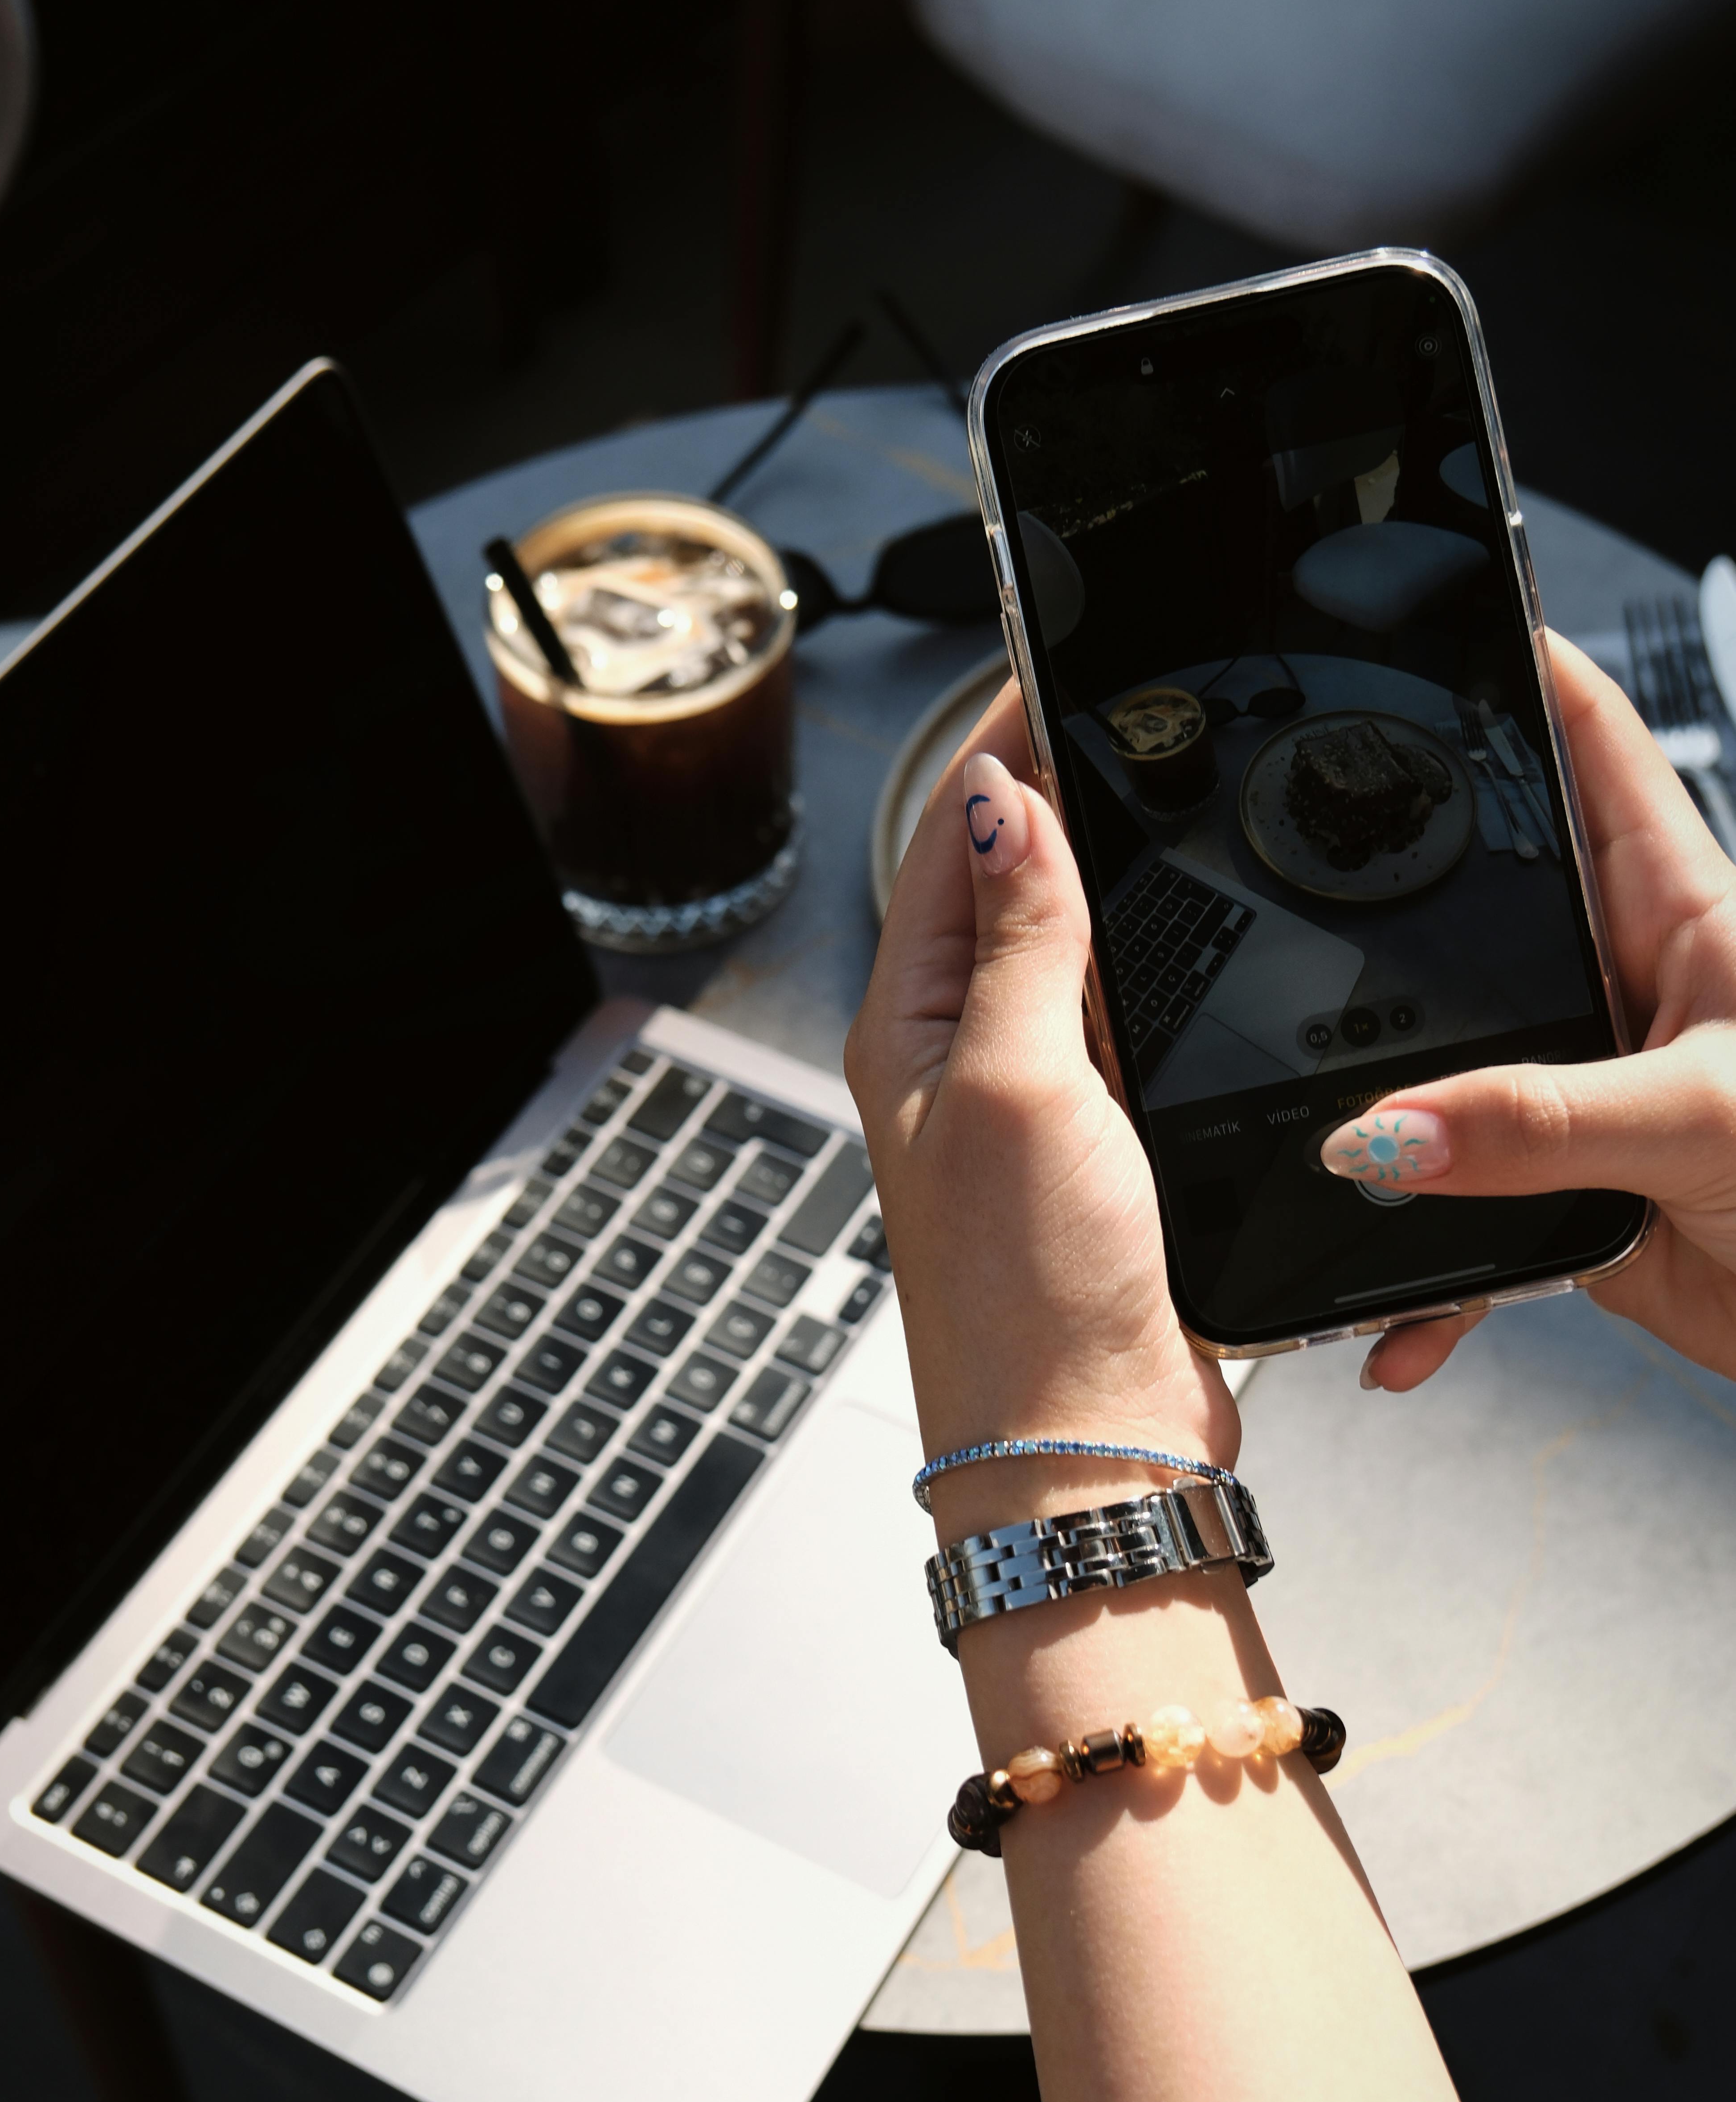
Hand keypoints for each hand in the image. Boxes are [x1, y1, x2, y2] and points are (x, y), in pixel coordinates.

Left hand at [844, 681, 1239, 1532]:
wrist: (1089, 1444)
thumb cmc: (1030, 1291)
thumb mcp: (1019, 1083)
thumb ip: (1020, 942)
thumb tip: (1008, 803)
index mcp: (910, 1029)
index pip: (949, 840)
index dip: (1001, 740)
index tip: (1049, 657)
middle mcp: (960, 1058)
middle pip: (1001, 883)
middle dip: (1053, 789)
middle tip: (1117, 700)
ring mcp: (1032, 1103)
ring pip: (1065, 948)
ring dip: (1101, 870)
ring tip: (1154, 780)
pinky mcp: (1103, 1149)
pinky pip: (1121, 1023)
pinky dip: (1150, 961)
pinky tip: (1191, 930)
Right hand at [1316, 636, 1735, 1389]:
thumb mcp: (1699, 1120)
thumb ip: (1536, 1123)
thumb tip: (1385, 1132)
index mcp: (1686, 916)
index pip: (1596, 751)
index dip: (1531, 671)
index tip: (1455, 612)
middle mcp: (1630, 989)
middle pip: (1491, 906)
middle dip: (1399, 909)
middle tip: (1297, 880)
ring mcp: (1593, 1093)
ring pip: (1460, 1079)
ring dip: (1394, 1135)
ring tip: (1328, 1153)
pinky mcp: (1574, 1197)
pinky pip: (1468, 1228)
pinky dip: (1428, 1286)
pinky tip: (1399, 1328)